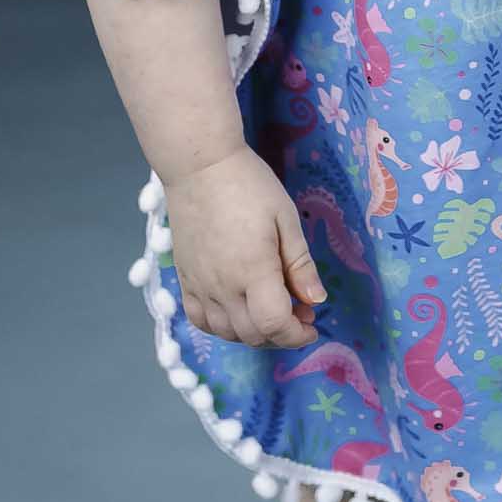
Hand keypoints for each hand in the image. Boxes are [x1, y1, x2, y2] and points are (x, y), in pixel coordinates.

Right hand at [162, 142, 328, 347]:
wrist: (200, 166)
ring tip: (272, 309)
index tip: (313, 323)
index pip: (275, 324)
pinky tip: (238, 311)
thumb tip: (317, 300)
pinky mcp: (184, 280)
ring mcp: (199, 286)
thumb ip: (300, 264)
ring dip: (254, 333)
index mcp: (253, 270)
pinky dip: (222, 327)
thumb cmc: (249, 185)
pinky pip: (200, 320)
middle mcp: (222, 287)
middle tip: (301, 310)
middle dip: (282, 334)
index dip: (297, 334)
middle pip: (253, 335)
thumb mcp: (285, 218)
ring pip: (226, 333)